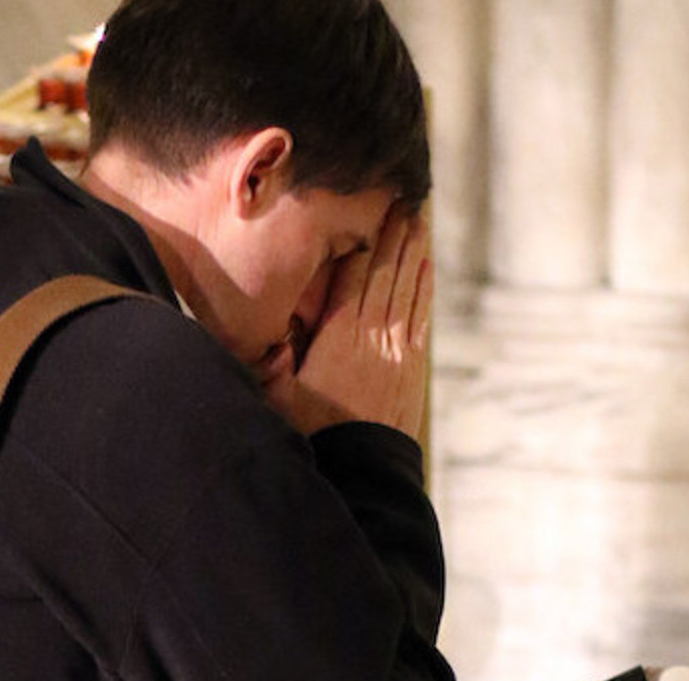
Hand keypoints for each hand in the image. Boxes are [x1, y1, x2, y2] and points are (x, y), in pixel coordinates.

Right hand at [265, 208, 431, 439]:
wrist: (365, 473)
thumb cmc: (314, 436)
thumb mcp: (279, 398)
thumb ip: (271, 361)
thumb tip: (262, 327)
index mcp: (339, 338)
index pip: (353, 277)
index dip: (363, 241)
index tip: (372, 210)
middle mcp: (373, 337)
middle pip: (385, 273)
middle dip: (393, 235)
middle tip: (403, 200)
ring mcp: (398, 351)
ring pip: (407, 289)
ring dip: (413, 253)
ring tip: (418, 220)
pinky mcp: (412, 368)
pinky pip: (420, 316)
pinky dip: (424, 289)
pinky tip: (426, 269)